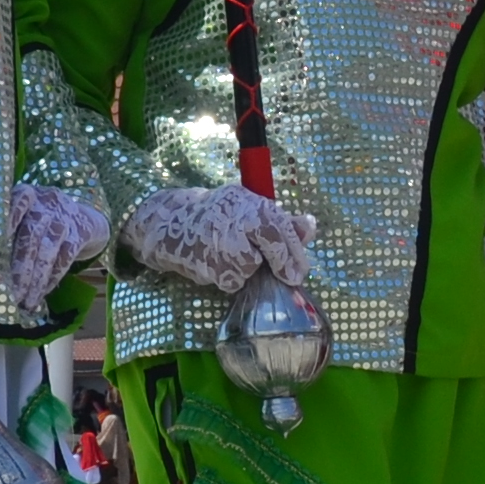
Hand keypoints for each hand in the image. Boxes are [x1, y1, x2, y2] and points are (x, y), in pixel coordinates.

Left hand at [5, 181, 110, 294]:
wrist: (84, 217)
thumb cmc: (41, 220)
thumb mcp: (25, 214)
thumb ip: (6, 230)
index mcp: (27, 194)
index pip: (18, 202)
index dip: (8, 220)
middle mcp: (47, 202)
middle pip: (31, 235)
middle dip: (21, 268)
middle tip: (12, 293)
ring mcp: (65, 217)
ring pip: (48, 250)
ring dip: (37, 279)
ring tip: (27, 301)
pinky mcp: (81, 233)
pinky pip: (65, 258)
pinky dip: (52, 278)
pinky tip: (42, 293)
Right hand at [117, 183, 319, 296]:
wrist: (174, 223)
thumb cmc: (220, 214)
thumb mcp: (251, 207)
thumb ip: (282, 220)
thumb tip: (310, 227)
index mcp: (249, 203)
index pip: (278, 228)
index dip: (293, 252)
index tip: (300, 271)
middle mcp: (234, 221)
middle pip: (268, 252)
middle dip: (282, 266)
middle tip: (290, 277)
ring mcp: (220, 244)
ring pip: (250, 270)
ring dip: (249, 269)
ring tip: (234, 254)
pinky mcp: (208, 265)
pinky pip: (232, 280)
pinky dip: (232, 277)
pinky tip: (220, 262)